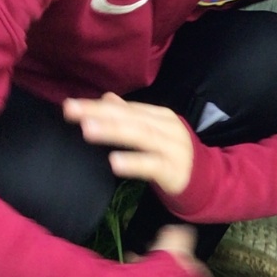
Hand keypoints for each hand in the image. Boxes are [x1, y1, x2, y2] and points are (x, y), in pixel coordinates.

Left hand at [63, 94, 193, 193]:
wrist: (206, 179)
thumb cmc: (172, 154)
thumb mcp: (153, 132)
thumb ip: (130, 116)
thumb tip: (106, 97)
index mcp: (160, 116)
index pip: (125, 108)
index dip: (98, 106)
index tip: (70, 105)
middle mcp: (167, 128)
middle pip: (131, 118)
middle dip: (100, 114)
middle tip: (71, 111)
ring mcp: (172, 148)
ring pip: (141, 136)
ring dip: (113, 131)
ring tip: (87, 130)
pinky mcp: (175, 171)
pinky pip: (152, 166)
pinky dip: (134, 163)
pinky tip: (114, 163)